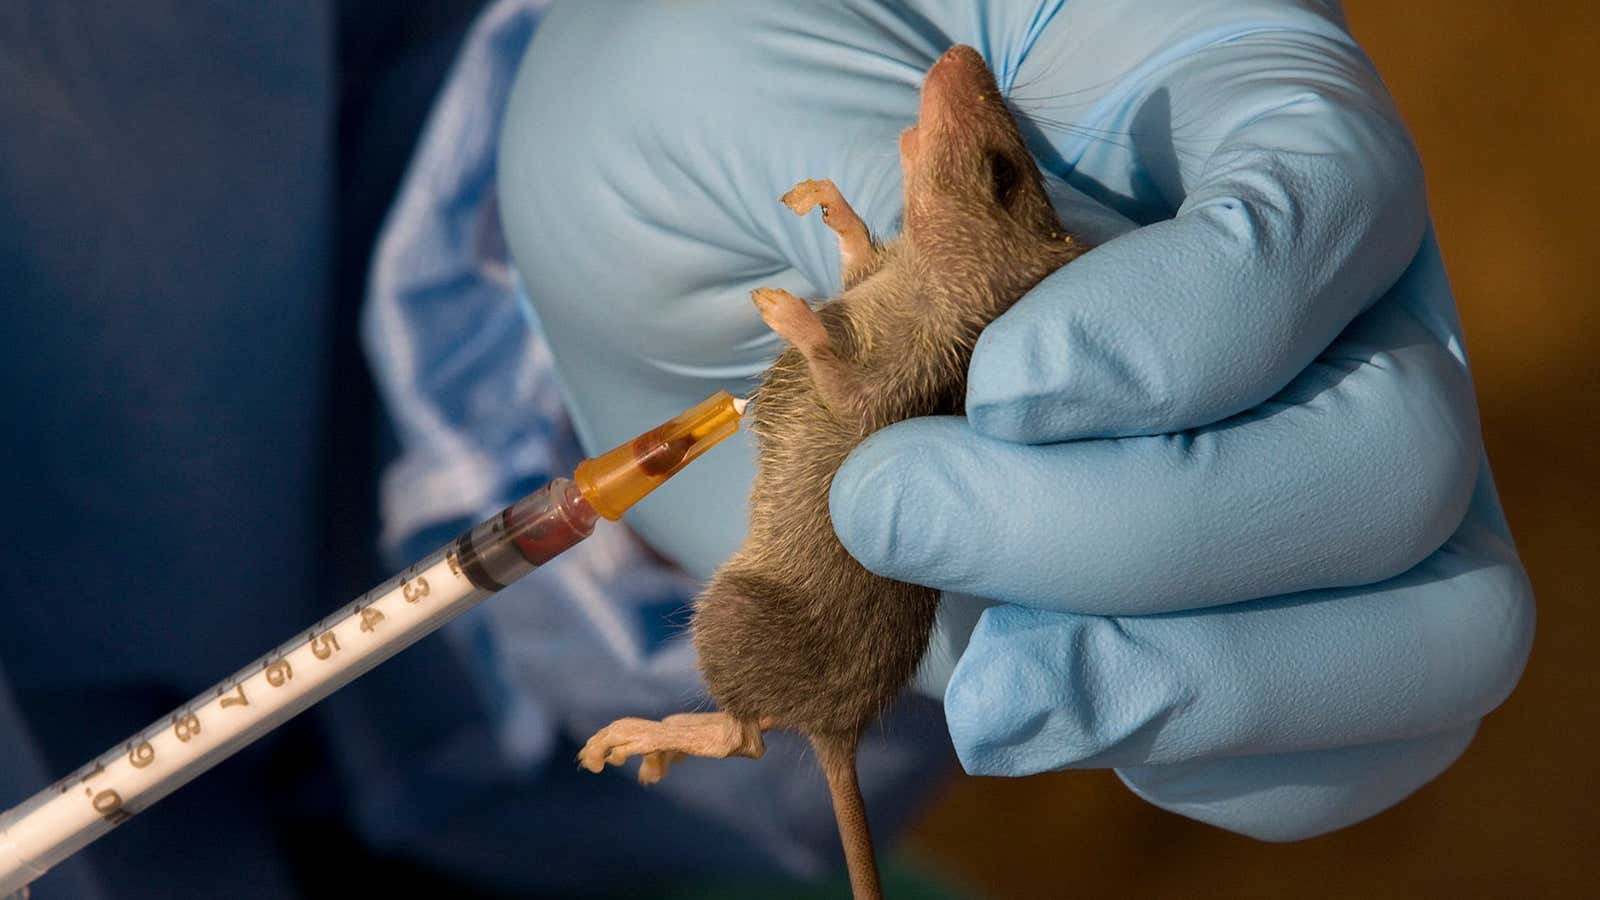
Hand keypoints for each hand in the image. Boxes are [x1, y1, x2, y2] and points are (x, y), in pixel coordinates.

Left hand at [498, 0, 1533, 840]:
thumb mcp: (782, 84)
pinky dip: (1205, 756)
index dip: (1194, 328)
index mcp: (1223, 110)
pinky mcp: (1236, 604)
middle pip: (1396, 452)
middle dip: (1156, 535)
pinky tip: (1030, 707)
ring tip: (987, 690)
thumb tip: (996, 255)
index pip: (1334, 205)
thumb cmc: (742, 107)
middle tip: (908, 519)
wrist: (707, 228)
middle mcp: (1310, 294)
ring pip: (1426, 623)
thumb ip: (902, 181)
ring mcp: (1293, 460)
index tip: (1002, 385)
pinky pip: (1339, 730)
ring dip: (1194, 685)